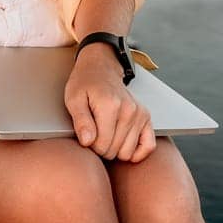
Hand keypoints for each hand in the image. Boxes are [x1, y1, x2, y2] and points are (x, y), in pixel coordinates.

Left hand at [64, 46, 155, 161]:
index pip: (101, 145)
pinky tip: (124, 144)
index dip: (90, 146)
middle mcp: (129, 110)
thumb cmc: (84, 84)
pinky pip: (149, 146)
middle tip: (94, 133)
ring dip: (115, 149)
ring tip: (107, 134)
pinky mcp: (146, 117)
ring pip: (128, 153)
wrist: (101, 69)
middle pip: (114, 151)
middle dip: (101, 148)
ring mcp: (140, 114)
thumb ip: (80, 121)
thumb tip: (87, 142)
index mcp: (110, 105)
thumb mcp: (74, 99)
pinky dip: (136, 152)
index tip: (85, 135)